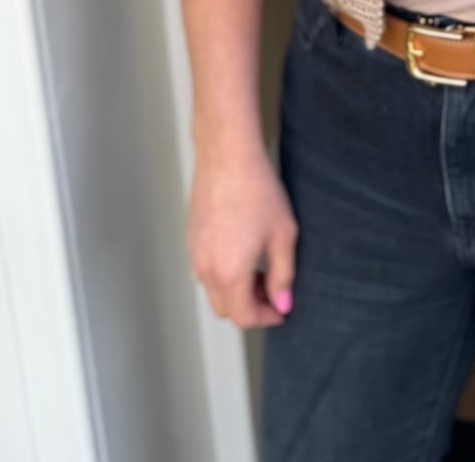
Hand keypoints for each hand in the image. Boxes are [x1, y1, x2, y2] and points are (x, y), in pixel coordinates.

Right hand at [186, 139, 297, 328]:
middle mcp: (205, 270)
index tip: (282, 310)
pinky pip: (206, 270)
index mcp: (229, 274)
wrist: (227, 157)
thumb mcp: (282, 235)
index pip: (245, 317)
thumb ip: (284, 275)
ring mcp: (194, 255)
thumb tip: (283, 303)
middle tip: (274, 291)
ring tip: (262, 270)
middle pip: (226, 309)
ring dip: (237, 291)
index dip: (267, 317)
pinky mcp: (190, 239)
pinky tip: (244, 252)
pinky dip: (224, 274)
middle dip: (251, 308)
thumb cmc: (257, 191)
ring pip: (214, 291)